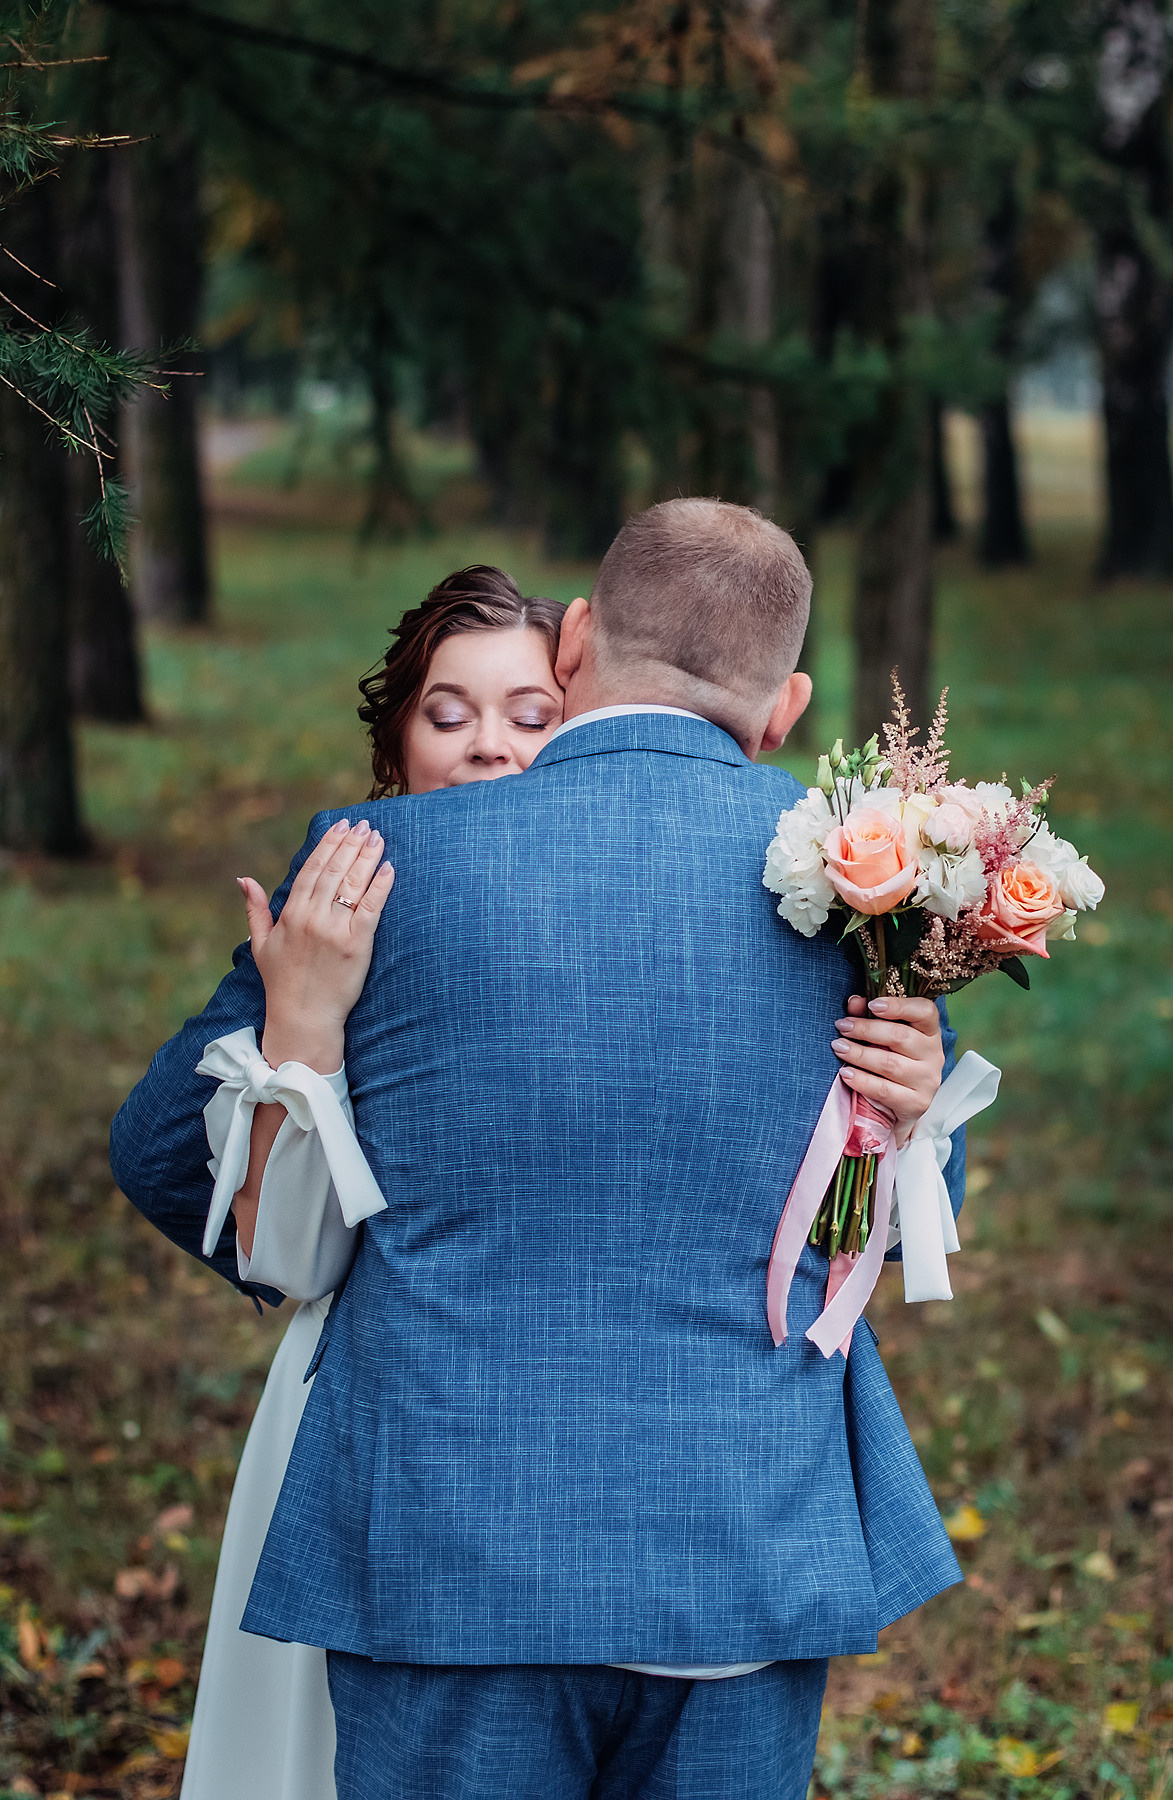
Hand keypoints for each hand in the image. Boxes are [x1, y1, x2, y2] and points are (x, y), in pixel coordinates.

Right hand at [239, 818, 394, 1073]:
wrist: (302, 1018)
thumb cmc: (281, 982)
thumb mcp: (260, 944)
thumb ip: (255, 908)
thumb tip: (244, 879)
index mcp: (291, 914)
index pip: (312, 869)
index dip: (328, 844)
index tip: (342, 825)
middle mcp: (312, 917)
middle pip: (335, 871)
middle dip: (351, 844)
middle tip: (366, 824)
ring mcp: (335, 930)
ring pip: (352, 884)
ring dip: (367, 857)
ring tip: (378, 838)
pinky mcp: (356, 945)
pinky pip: (371, 909)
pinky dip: (380, 887)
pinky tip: (389, 869)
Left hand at [831, 995, 943, 1147]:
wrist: (901, 1104)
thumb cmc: (892, 1059)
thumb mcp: (882, 1036)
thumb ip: (869, 1015)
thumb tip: (854, 1002)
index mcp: (929, 1031)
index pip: (925, 1011)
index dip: (899, 1006)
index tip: (872, 1005)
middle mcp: (933, 1054)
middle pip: (900, 1036)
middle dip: (866, 1029)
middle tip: (842, 1026)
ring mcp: (927, 1080)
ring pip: (890, 1063)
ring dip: (859, 1054)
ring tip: (839, 1047)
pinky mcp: (916, 1103)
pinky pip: (885, 1090)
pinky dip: (862, 1080)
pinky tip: (845, 1073)